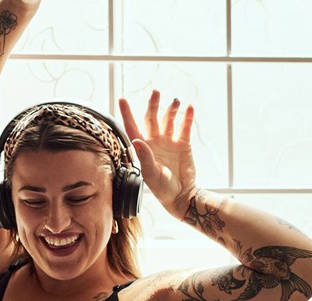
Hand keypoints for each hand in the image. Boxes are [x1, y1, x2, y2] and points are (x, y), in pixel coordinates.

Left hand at [119, 91, 198, 218]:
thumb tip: (137, 140)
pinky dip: (187, 117)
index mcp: (143, 147)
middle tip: (156, 92)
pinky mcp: (183, 144)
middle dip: (153, 105)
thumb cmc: (162, 188)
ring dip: (171, 109)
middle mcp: (155, 141)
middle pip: (151, 118)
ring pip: (168, 119)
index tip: (122, 99)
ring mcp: (169, 141)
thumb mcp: (151, 175)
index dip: (127, 113)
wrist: (181, 195)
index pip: (132, 127)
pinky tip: (189, 108)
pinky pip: (184, 127)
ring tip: (176, 101)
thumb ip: (145, 157)